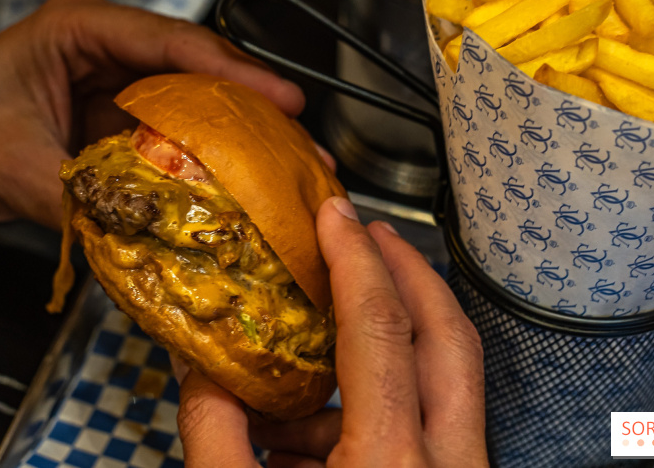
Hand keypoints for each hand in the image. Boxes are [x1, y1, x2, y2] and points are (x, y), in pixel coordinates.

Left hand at [0, 0, 303, 229]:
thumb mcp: (13, 167)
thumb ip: (85, 199)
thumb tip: (151, 234)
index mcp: (77, 28)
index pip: (172, 41)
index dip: (237, 71)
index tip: (284, 98)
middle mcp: (106, 46)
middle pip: (198, 66)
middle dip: (254, 104)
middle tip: (302, 138)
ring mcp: (116, 81)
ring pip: (195, 98)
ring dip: (241, 132)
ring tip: (288, 161)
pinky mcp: (122, 116)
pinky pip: (177, 130)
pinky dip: (210, 155)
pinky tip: (243, 178)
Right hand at [175, 196, 487, 466]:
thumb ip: (215, 437)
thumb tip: (203, 374)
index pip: (380, 329)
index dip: (355, 259)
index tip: (336, 216)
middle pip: (448, 336)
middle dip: (407, 272)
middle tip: (372, 235)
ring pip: (450, 379)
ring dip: (390, 346)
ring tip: (321, 345)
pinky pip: (433, 426)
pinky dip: (381, 406)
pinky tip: (318, 427)